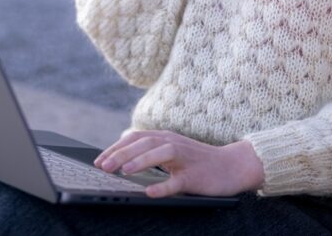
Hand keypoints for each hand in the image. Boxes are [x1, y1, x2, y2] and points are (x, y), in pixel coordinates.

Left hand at [94, 129, 264, 197]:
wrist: (232, 166)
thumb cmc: (198, 161)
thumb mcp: (172, 151)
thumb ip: (151, 151)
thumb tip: (122, 157)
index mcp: (166, 138)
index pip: (136, 137)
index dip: (116, 147)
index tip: (99, 160)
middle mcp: (174, 143)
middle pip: (144, 143)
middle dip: (121, 154)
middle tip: (103, 167)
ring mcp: (186, 159)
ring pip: (160, 154)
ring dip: (140, 162)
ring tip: (123, 172)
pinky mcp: (196, 176)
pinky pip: (178, 181)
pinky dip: (163, 186)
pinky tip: (150, 192)